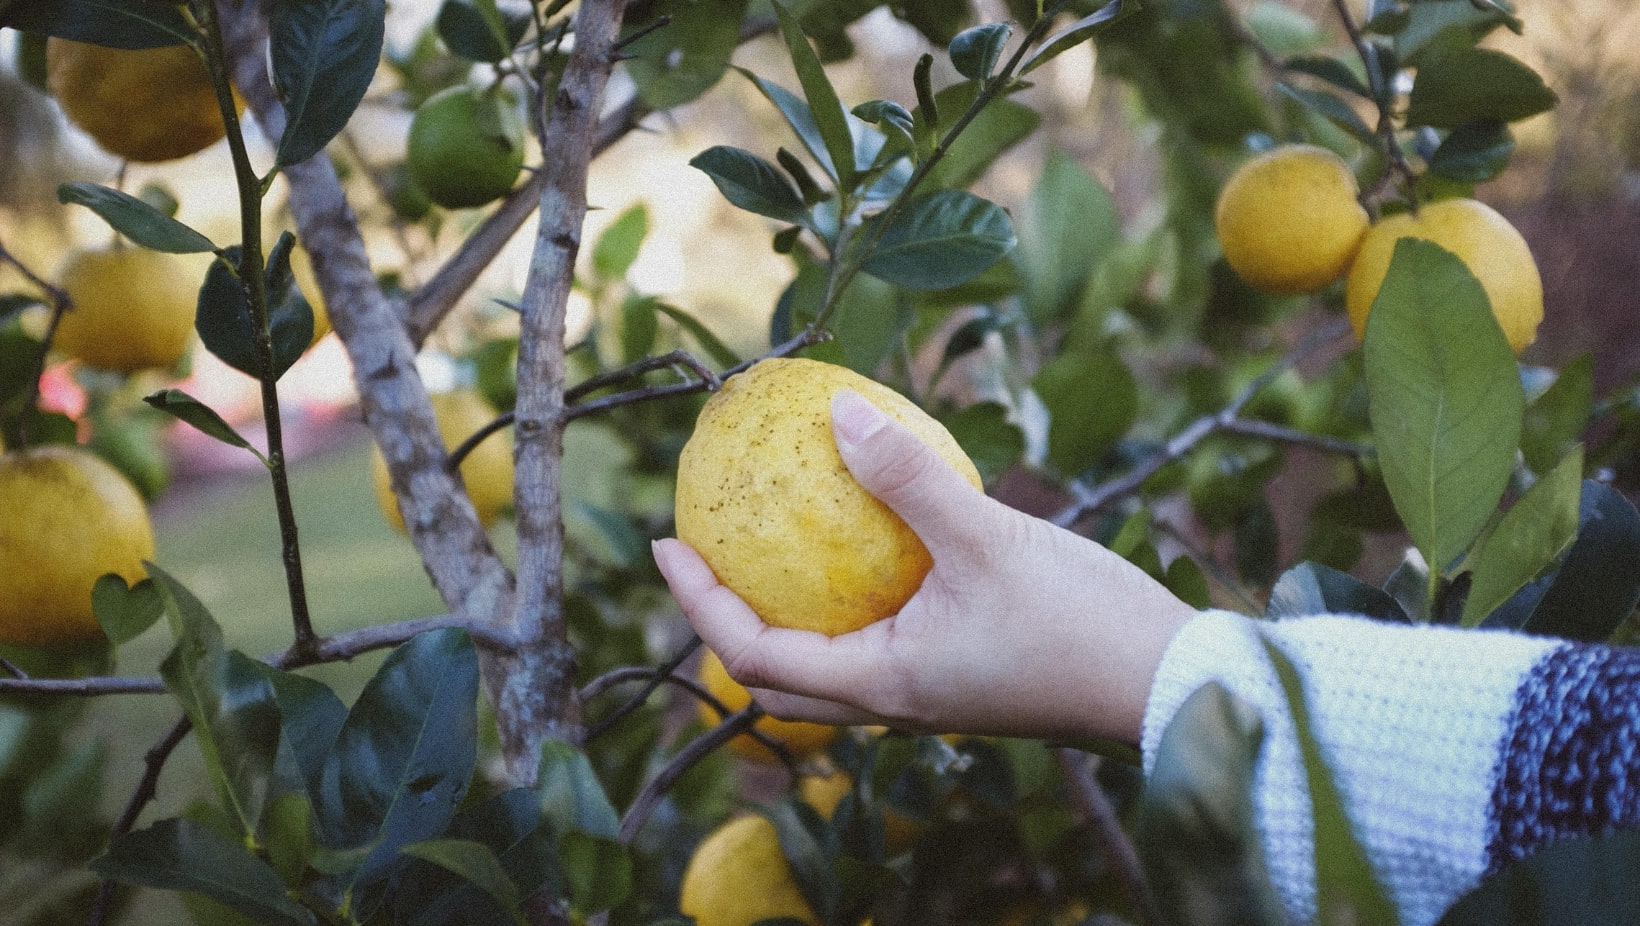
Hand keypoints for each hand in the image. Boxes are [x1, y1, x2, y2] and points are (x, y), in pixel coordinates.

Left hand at [653, 389, 1196, 743]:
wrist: (1169, 681)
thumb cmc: (1080, 623)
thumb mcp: (988, 537)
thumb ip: (909, 477)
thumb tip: (833, 413)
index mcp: (883, 684)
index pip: (754, 654)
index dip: (697, 602)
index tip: (666, 543)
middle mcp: (893, 700)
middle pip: (776, 674)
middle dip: (724, 618)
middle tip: (700, 550)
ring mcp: (926, 692)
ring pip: (825, 665)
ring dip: (781, 615)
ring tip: (765, 544)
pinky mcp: (958, 672)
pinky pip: (876, 639)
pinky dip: (843, 599)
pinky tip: (861, 537)